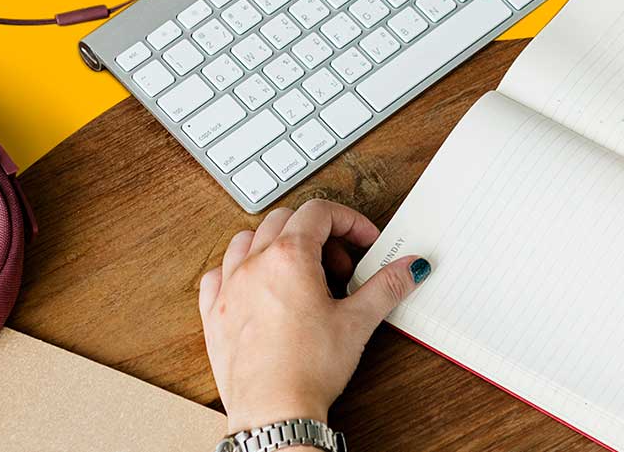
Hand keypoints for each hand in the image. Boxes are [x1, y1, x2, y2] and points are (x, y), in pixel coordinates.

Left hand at [198, 199, 428, 433]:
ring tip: (300, 272)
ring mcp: (229, 287)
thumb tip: (410, 268)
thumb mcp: (357, 323)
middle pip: (285, 220)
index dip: (349, 221)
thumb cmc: (307, 369)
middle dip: (318, 234)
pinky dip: (239, 269)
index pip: (320, 212)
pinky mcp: (214, 313)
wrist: (272, 411)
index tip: (364, 242)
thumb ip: (386, 287)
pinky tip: (256, 286)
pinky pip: (218, 273)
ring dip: (276, 243)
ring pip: (247, 239)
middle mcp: (254, 264)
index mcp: (289, 257)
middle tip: (340, 267)